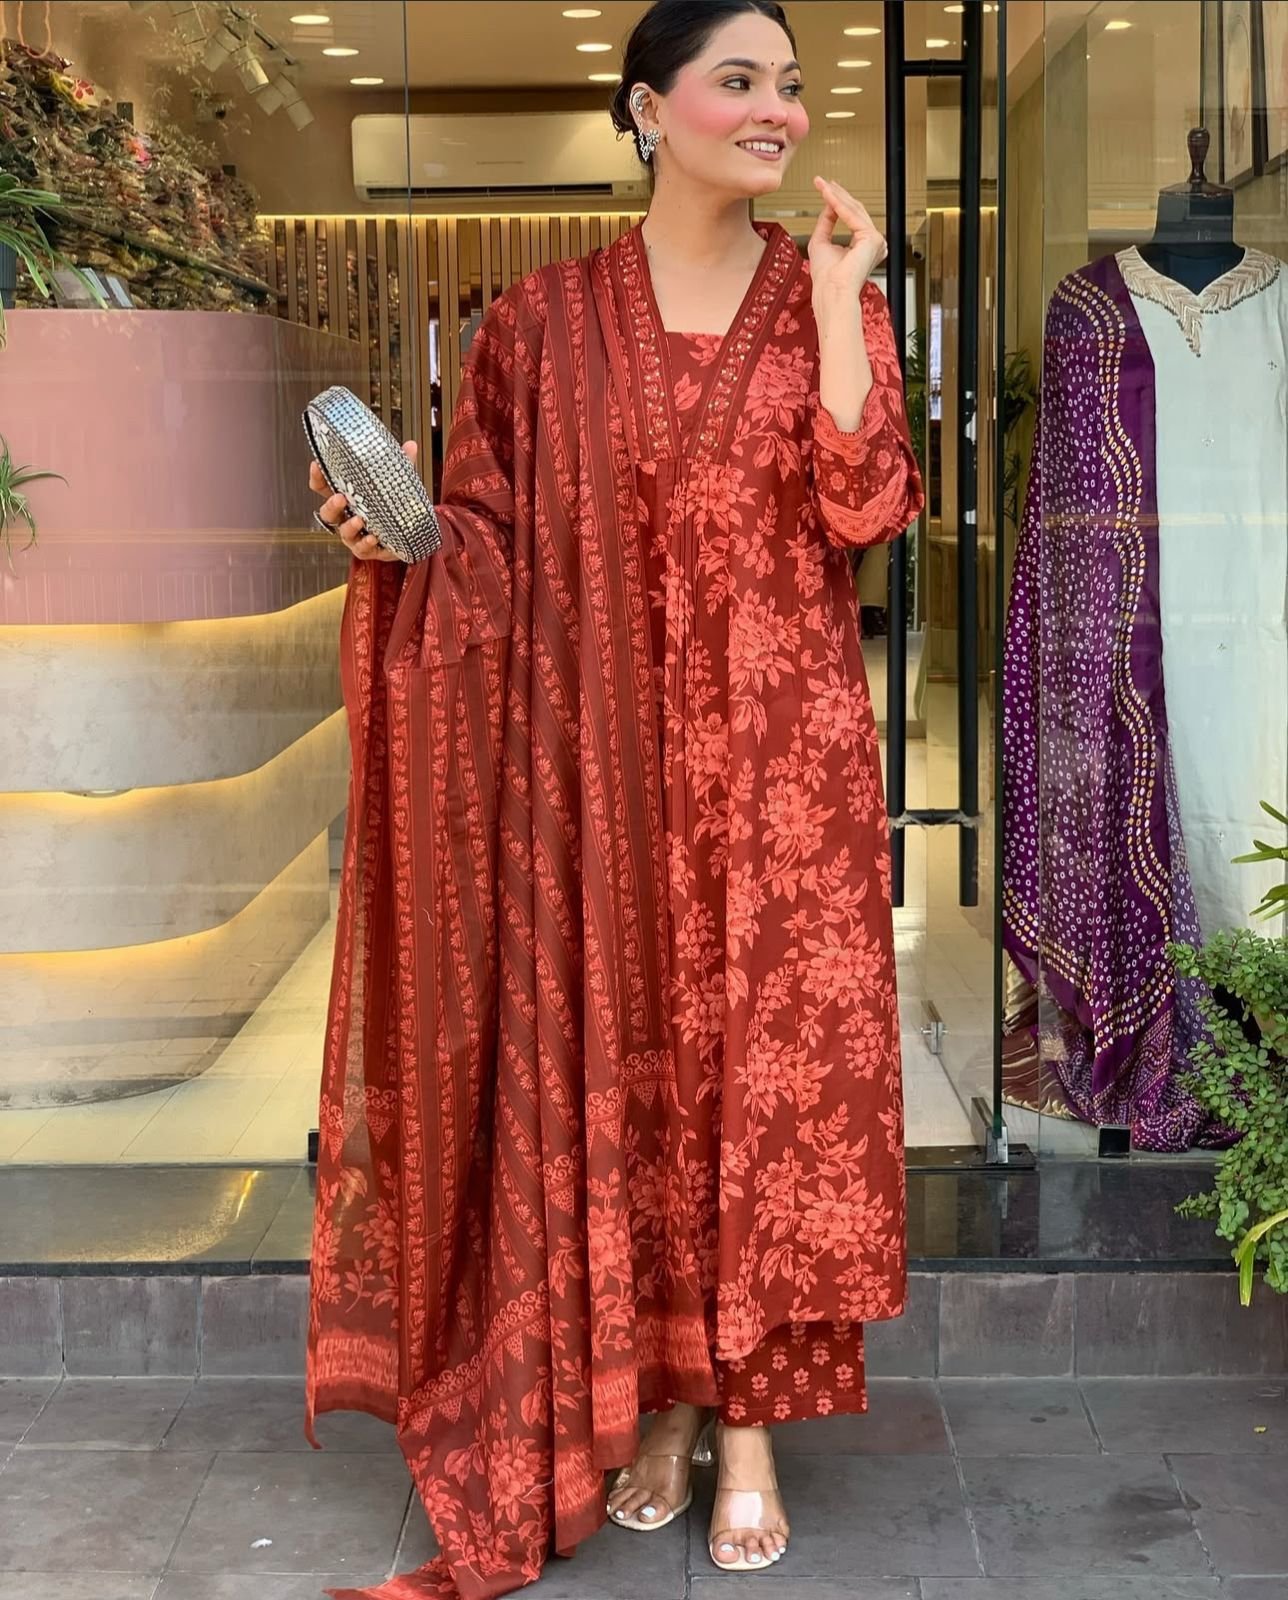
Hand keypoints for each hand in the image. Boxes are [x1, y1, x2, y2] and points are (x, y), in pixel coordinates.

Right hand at [309, 440, 417, 561]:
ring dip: (349, 526)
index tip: (317, 465)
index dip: (317, 477)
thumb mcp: (396, 482)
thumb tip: (410, 446)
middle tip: (340, 498)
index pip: (323, 487)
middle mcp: (346, 517)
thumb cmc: (393, 504)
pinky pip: (363, 549)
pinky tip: (373, 538)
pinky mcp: (368, 549)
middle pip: (328, 513)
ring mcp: (355, 535)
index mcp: (348, 497)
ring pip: (344, 532)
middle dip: (331, 505)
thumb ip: (401, 464)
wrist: (408, 532)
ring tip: (360, 520)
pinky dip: (366, 544)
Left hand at [808, 177, 887, 319]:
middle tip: (823, 182)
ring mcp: (875, 240)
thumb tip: (828, 204)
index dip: (837, 202)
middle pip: (854, 211)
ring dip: (836, 196)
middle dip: (837, 194)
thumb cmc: (826, 278)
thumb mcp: (821, 241)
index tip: (825, 190)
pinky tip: (828, 195)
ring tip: (823, 185)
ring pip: (854, 210)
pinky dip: (838, 204)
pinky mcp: (872, 238)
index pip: (851, 218)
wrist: (831, 292)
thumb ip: (826, 222)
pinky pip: (852, 216)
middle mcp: (872, 243)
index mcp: (862, 246)